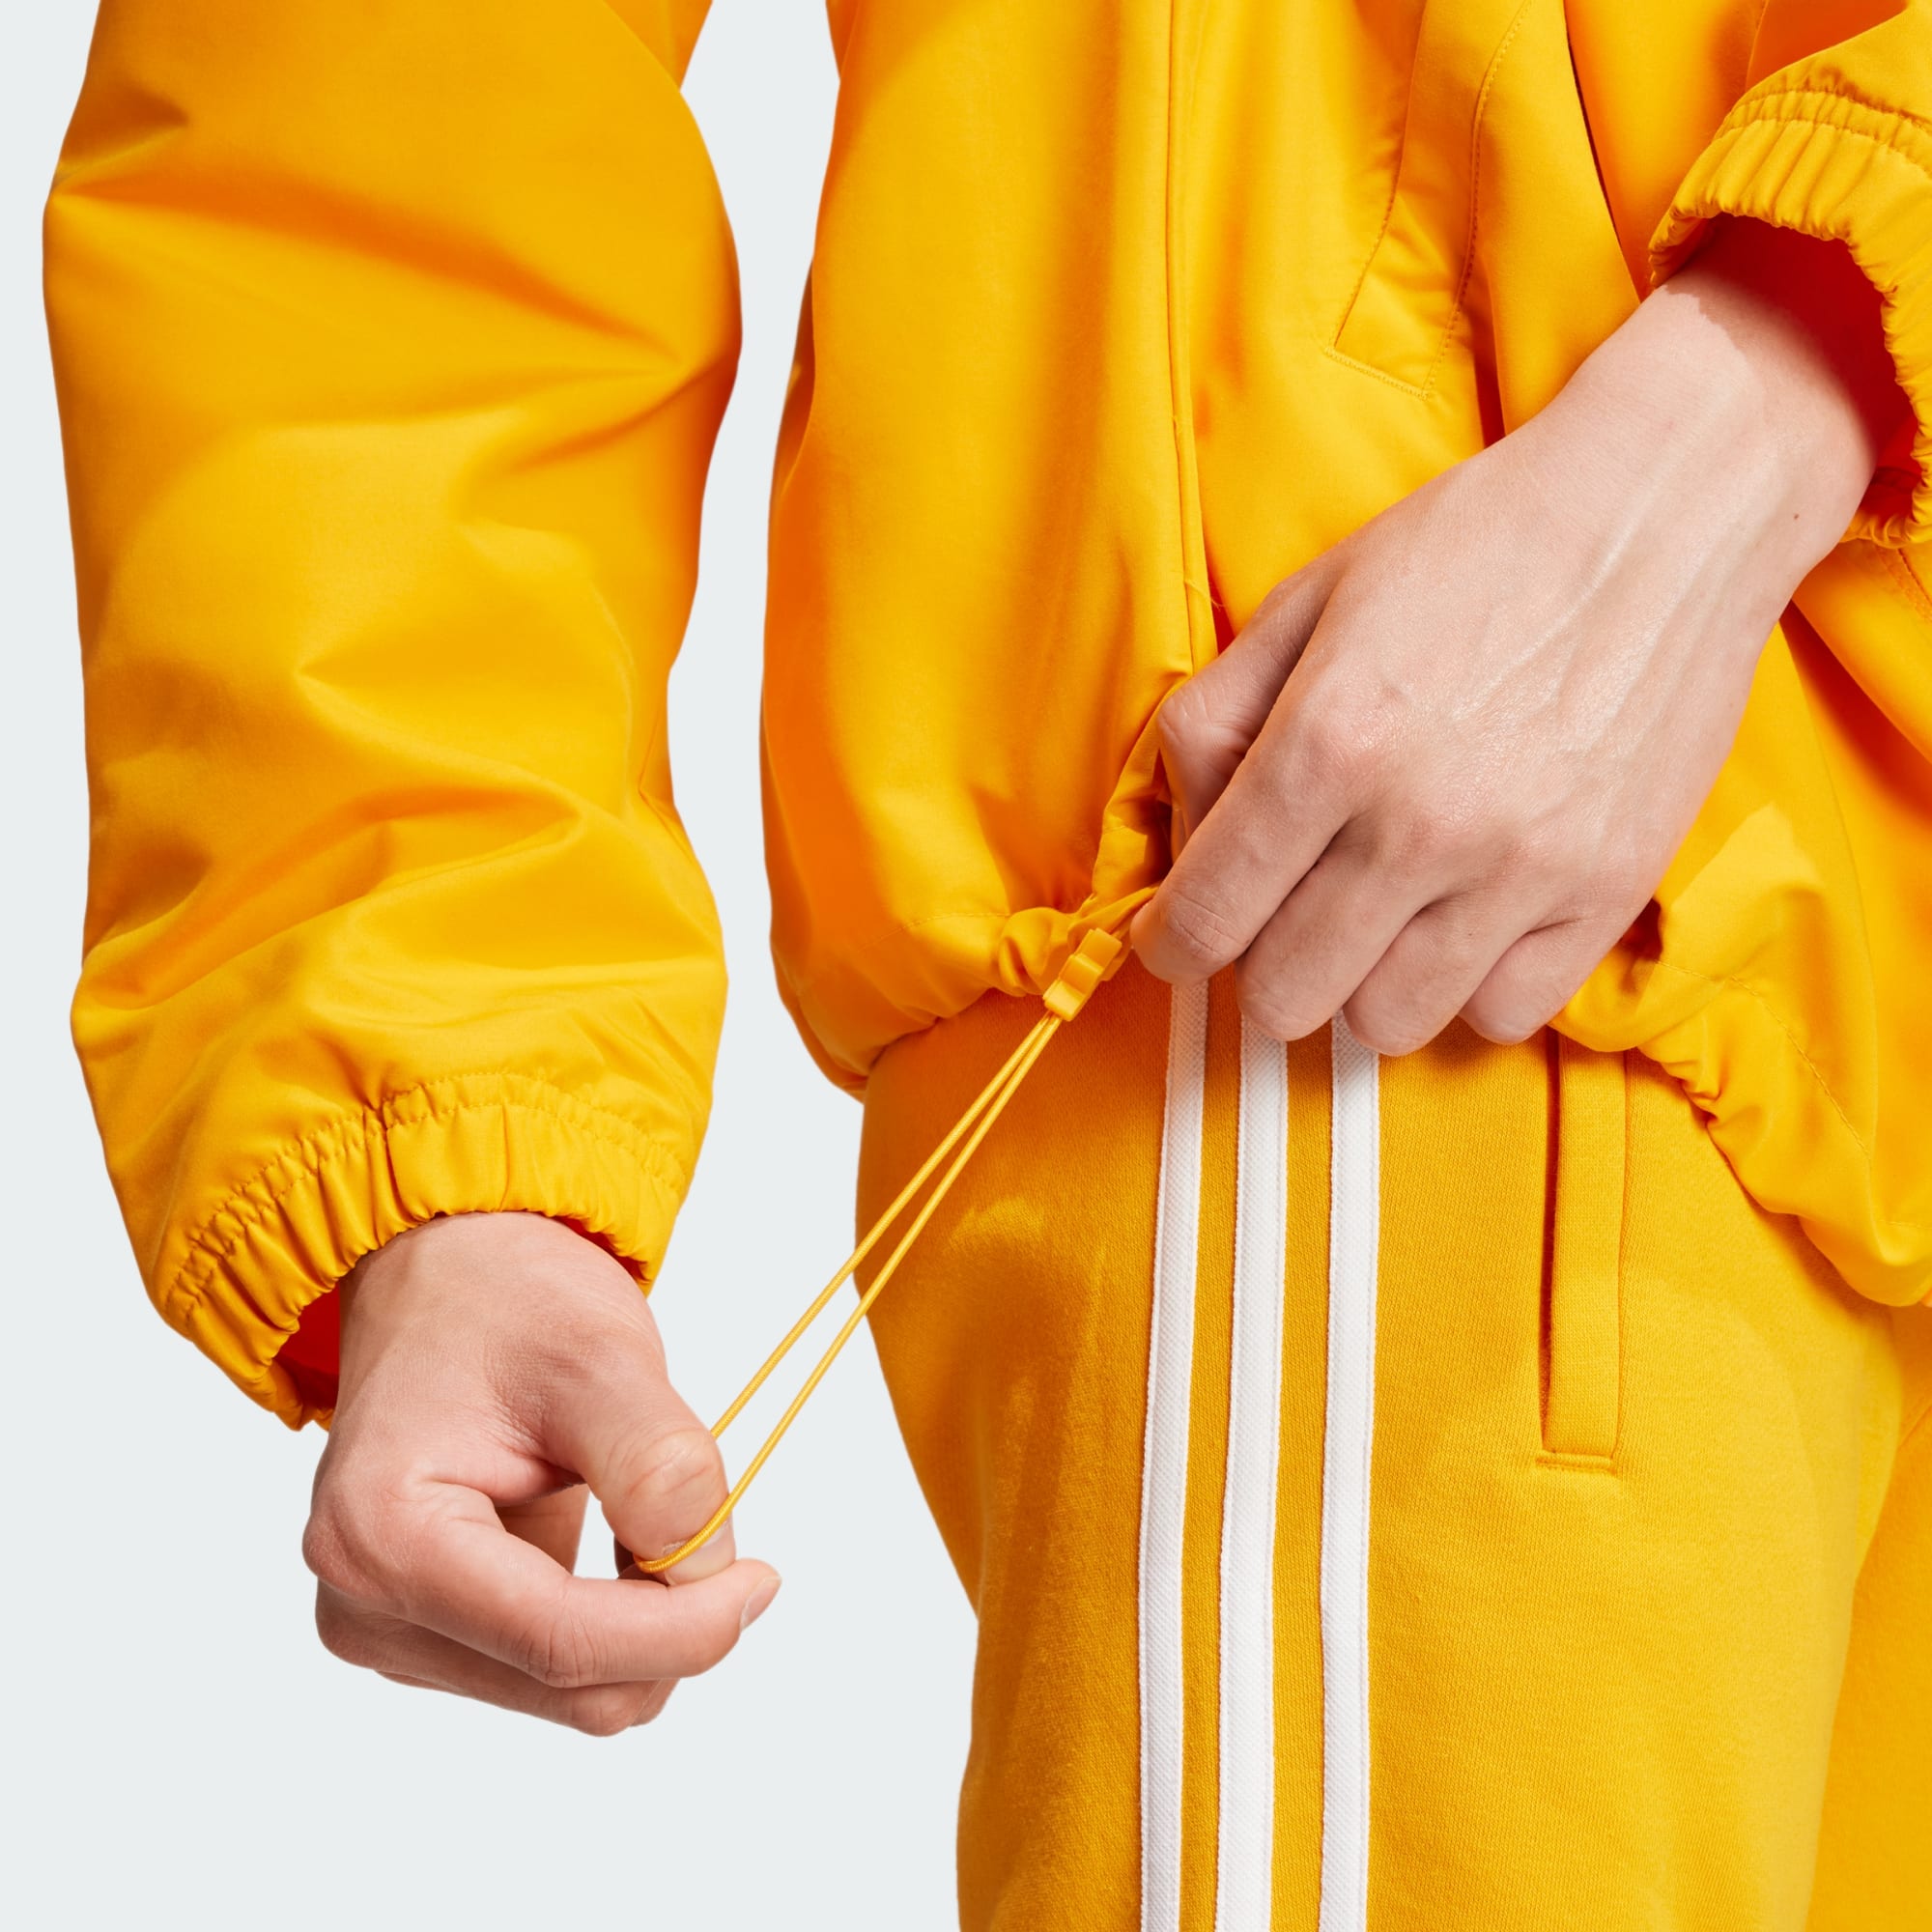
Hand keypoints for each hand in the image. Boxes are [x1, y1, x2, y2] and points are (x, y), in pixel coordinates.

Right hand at [303, 1211, 778, 1733]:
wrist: (447, 1275)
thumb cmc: (504, 1300)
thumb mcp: (599, 1356)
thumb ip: (656, 1465)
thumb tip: (704, 1572)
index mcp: (381, 1536)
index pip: (558, 1642)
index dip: (681, 1629)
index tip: (761, 1580)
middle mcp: (365, 1606)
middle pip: (568, 1685)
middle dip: (670, 1627)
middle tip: (723, 1533)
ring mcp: (391, 1630)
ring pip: (571, 1691)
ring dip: (645, 1623)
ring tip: (646, 1507)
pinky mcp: (431, 1637)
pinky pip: (557, 1669)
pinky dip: (617, 1620)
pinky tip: (614, 1537)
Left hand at [1133, 221, 1906, 1051]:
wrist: (1666, 507)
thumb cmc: (1477, 544)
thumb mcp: (1305, 602)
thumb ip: (1214, 723)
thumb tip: (1184, 845)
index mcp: (1326, 741)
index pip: (1207, 918)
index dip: (1172, 944)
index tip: (1180, 939)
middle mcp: (1417, 822)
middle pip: (1283, 999)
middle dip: (1261, 965)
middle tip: (1283, 917)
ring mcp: (1520, 869)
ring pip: (1384, 1026)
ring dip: (1363, 983)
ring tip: (1381, 914)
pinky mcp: (1606, 893)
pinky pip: (1499, 1015)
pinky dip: (1469, 985)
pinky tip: (1465, 917)